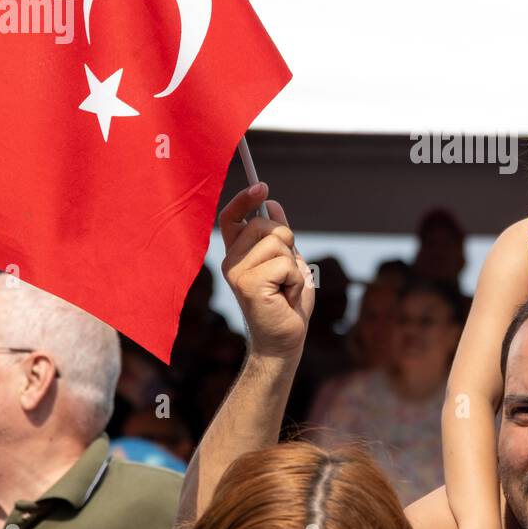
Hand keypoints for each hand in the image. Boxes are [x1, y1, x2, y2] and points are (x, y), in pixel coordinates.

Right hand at [218, 182, 313, 356]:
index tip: (262, 186)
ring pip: (277, 243)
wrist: (284, 341)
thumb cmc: (286, 304)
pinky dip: (296, 281)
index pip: (232, 217)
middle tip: (286, 273)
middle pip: (264, 224)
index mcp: (237, 253)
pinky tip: (286, 297)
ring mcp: (236, 272)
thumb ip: (279, 236)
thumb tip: (272, 204)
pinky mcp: (248, 285)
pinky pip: (284, 265)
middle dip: (287, 242)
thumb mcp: (288, 262)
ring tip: (286, 288)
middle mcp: (231, 261)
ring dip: (294, 266)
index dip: (245, 199)